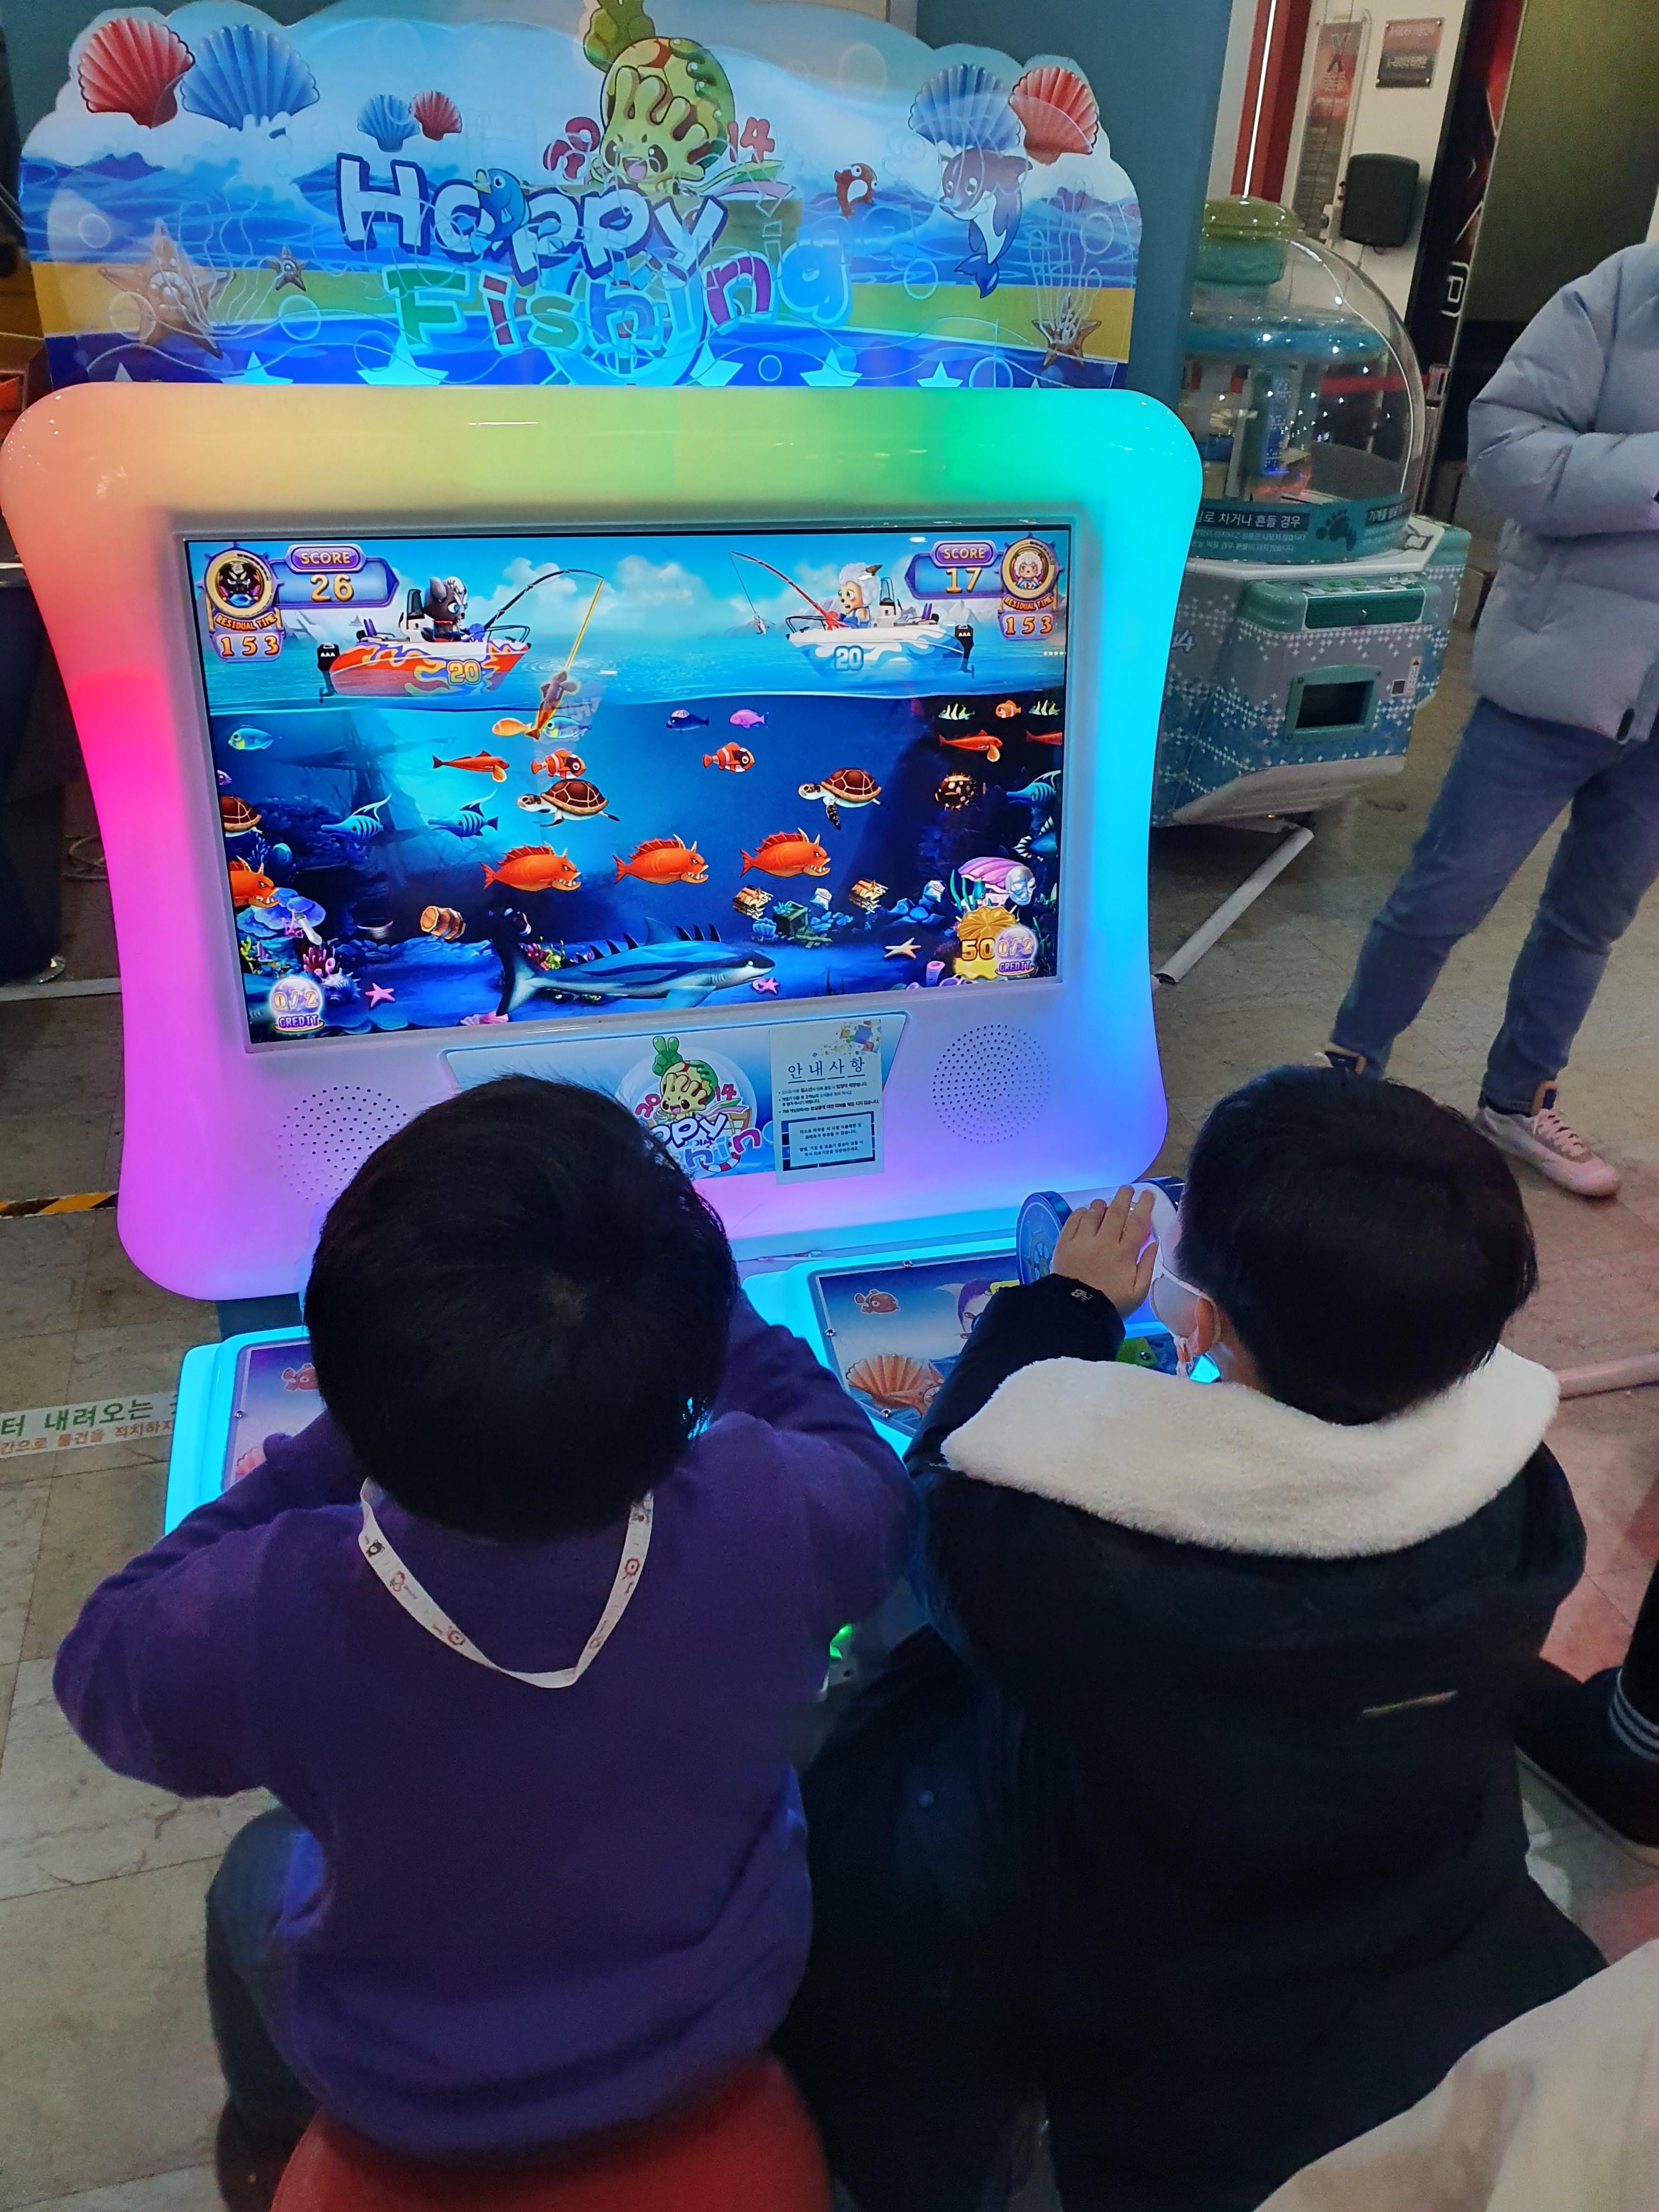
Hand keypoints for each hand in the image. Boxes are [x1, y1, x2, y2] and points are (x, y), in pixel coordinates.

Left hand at [1052, 1188, 1156, 1314]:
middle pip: (1115, 1213)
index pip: (1137, 1223)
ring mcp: (1082, 1241)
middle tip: (1127, 1189)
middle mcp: (1104, 1242)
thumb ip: (1147, 1266)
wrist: (1076, 1312)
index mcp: (1124, 1254)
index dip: (1144, 1206)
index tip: (1148, 1195)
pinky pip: (1072, 1221)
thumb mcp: (1138, 1292)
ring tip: (1104, 1203)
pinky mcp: (1064, 1244)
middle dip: (1123, 1197)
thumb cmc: (1111, 1303)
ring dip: (1100, 1205)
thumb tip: (1153, 1243)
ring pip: (1093, 1214)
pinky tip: (1084, 1212)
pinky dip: (1080, 1213)